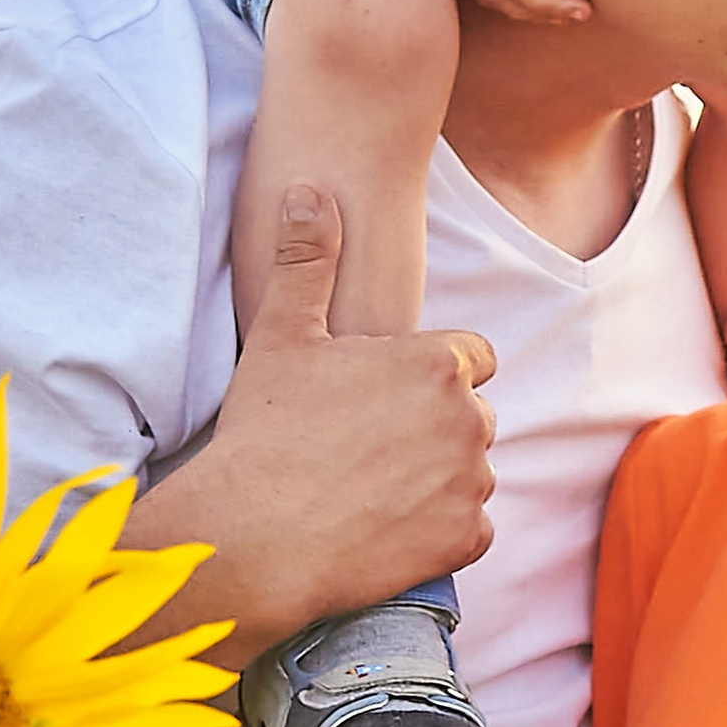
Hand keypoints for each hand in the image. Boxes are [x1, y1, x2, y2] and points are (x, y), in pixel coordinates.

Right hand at [119, 185, 495, 664]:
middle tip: (366, 448)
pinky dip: (437, 533)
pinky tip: (385, 528)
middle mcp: (469, 418)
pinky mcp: (466, 538)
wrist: (254, 538)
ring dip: (436, 481)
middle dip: (432, 428)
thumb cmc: (264, 433)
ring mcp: (472, 481)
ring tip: (370, 490)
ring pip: (468, 473)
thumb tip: (309, 188)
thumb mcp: (281, 336)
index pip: (472, 356)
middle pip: (469, 416)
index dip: (431, 373)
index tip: (387, 395)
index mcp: (436, 363)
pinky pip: (468, 530)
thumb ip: (306, 260)